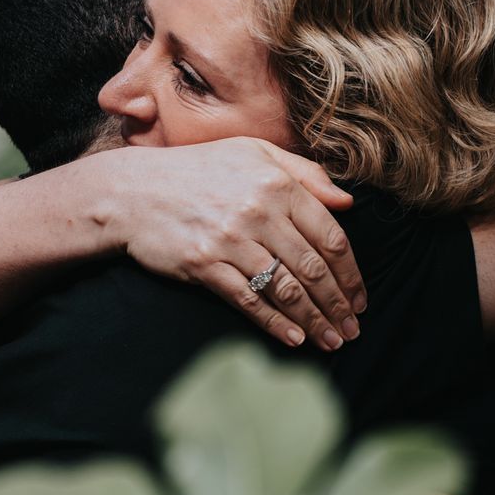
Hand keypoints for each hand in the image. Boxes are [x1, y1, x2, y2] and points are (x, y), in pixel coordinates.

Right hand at [90, 138, 366, 351]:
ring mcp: (231, 240)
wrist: (134, 191)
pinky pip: (250, 300)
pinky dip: (276, 323)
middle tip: (352, 330)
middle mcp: (258, 211)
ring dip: (315, 320)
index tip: (360, 297)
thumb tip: (348, 201)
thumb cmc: (198, 170)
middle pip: (313, 267)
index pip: (330, 235)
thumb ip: (304, 172)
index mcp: (277, 183)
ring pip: (286, 288)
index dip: (351, 273)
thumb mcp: (252, 152)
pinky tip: (294, 338)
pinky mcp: (204, 264)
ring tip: (332, 341)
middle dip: (338, 304)